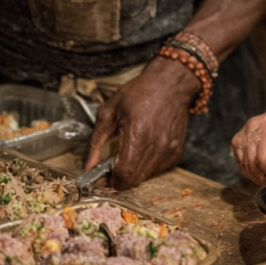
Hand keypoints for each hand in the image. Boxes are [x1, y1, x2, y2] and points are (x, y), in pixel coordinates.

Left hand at [84, 59, 194, 188]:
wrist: (171, 84)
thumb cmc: (140, 93)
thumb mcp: (110, 110)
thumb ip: (97, 140)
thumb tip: (89, 164)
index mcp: (137, 134)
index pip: (125, 174)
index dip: (113, 181)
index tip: (106, 176)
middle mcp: (156, 145)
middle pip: (135, 179)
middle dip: (122, 177)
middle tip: (116, 164)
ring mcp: (168, 149)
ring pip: (147, 176)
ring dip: (136, 171)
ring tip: (131, 152)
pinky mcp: (176, 151)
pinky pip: (159, 169)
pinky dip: (149, 165)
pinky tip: (145, 148)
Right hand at [231, 95, 265, 184]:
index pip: (262, 156)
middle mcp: (256, 125)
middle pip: (251, 159)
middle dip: (261, 174)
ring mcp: (248, 128)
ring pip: (243, 158)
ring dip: (253, 171)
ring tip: (265, 175)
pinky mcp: (243, 132)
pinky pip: (238, 152)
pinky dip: (245, 164)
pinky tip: (256, 167)